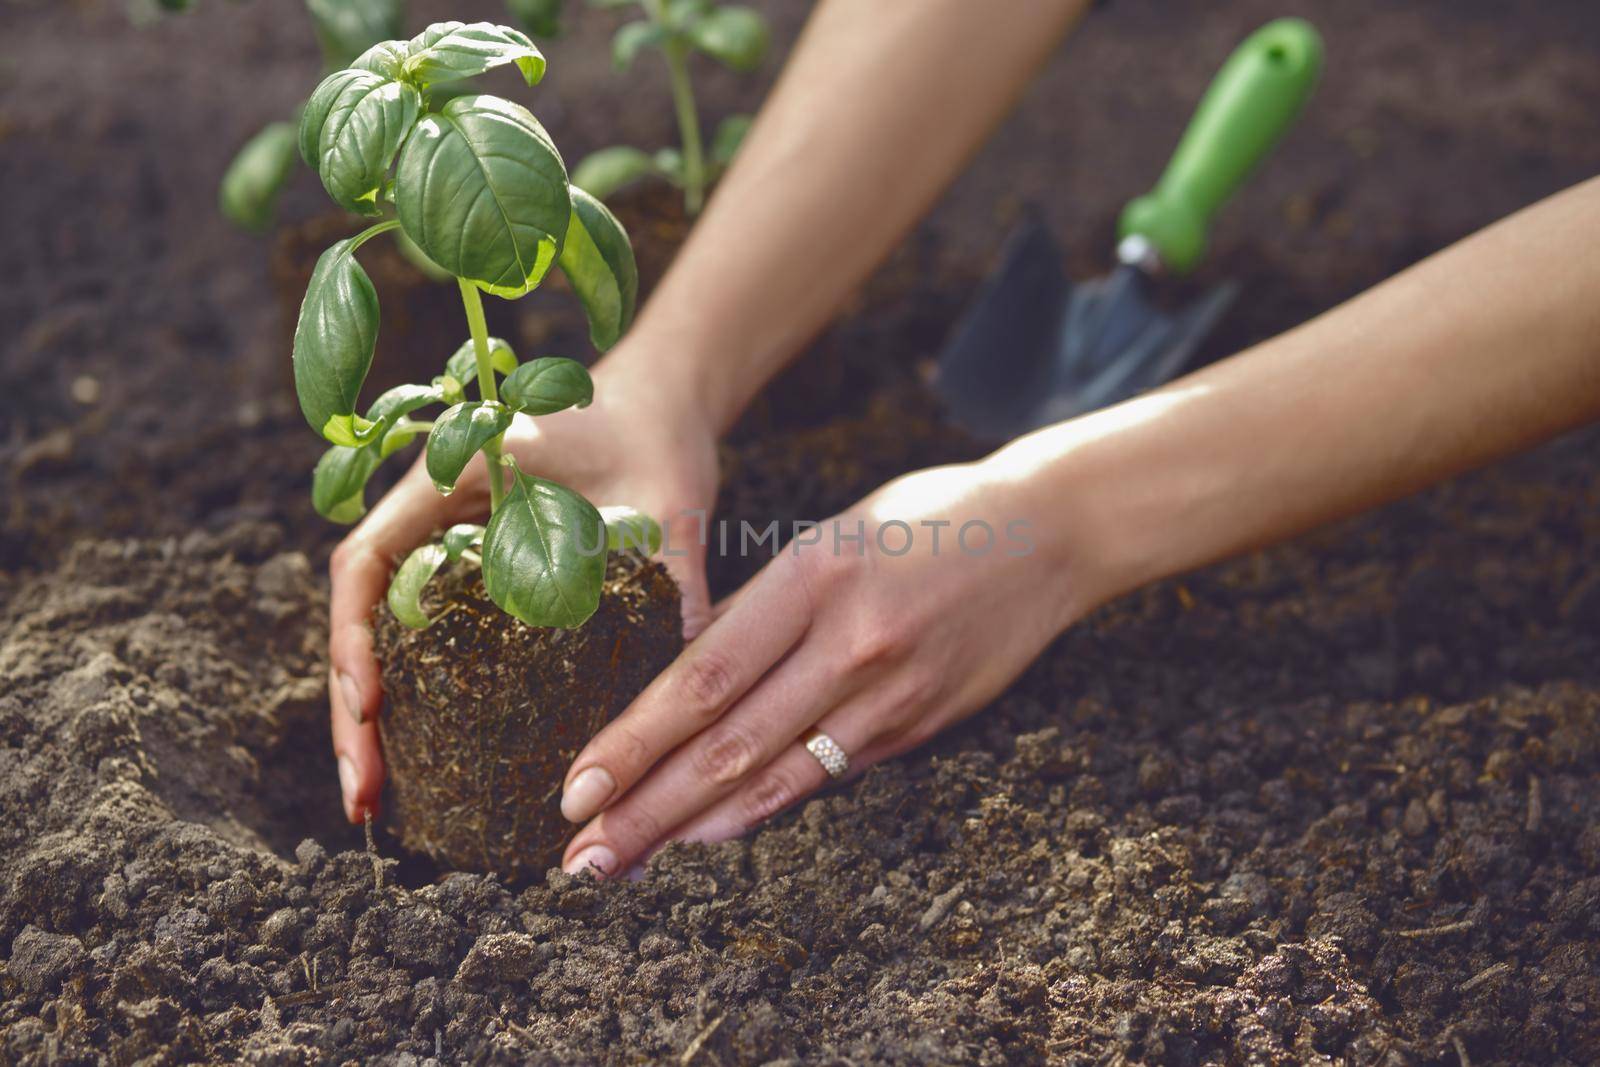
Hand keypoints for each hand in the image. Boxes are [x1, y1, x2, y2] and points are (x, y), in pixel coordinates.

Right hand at [328, 350, 719, 822]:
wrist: (660, 411)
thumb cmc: (654, 438)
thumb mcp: (662, 503)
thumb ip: (672, 576)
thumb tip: (693, 672)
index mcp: (449, 480)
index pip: (365, 563)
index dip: (355, 640)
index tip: (371, 706)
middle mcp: (428, 520)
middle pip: (360, 620)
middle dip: (353, 711)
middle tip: (363, 797)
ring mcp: (443, 555)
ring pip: (383, 642)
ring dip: (374, 720)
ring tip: (376, 801)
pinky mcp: (473, 586)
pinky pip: (428, 646)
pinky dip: (418, 702)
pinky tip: (426, 764)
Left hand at [556, 459, 1082, 876]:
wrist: (1048, 535)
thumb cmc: (926, 520)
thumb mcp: (829, 536)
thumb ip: (762, 607)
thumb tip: (686, 679)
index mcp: (813, 577)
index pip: (703, 677)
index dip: (634, 740)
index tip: (576, 786)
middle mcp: (849, 642)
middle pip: (728, 743)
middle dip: (646, 808)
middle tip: (581, 856)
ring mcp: (891, 692)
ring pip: (776, 777)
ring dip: (694, 827)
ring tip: (629, 861)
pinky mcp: (921, 725)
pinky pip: (828, 776)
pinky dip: (764, 809)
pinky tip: (713, 834)